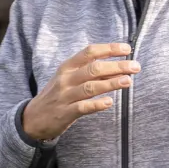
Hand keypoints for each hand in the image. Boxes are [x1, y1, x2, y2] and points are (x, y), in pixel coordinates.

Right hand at [21, 43, 140, 141]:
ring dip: (111, 83)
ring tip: (128, 81)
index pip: (90, 52)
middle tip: (135, 66)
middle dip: (117, 66)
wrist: (32, 118)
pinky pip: (83, 107)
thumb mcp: (68, 79)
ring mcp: (65, 96)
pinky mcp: (65, 113)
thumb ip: (90, 74)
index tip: (127, 49)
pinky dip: (97, 104)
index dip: (109, 49)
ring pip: (90, 87)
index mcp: (67, 67)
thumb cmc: (56, 96)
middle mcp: (66, 79)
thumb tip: (118, 70)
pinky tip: (109, 102)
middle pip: (94, 68)